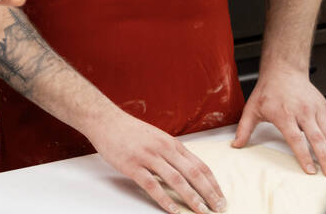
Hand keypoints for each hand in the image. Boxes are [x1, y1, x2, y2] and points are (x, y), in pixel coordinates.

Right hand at [87, 107, 226, 213]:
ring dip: (191, 198)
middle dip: (209, 193)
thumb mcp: (156, 137)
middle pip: (193, 173)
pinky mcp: (132, 165)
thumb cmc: (129, 130)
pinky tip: (173, 210)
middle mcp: (164, 149)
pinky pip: (151, 185)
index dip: (213, 183)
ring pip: (176, 180)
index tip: (220, 196)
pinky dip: (164, 200)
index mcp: (171, 143)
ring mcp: (148, 157)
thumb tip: (187, 171)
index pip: (200, 165)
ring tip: (201, 211)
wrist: (105, 120)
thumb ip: (171, 152)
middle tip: (218, 208)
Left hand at [232, 66, 325, 176]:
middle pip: (317, 138)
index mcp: (284, 114)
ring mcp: (316, 110)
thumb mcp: (252, 108)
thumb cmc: (269, 90)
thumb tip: (236, 144)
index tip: (310, 170)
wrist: (284, 70)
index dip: (304, 155)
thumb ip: (245, 128)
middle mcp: (303, 112)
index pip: (296, 138)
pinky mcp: (325, 109)